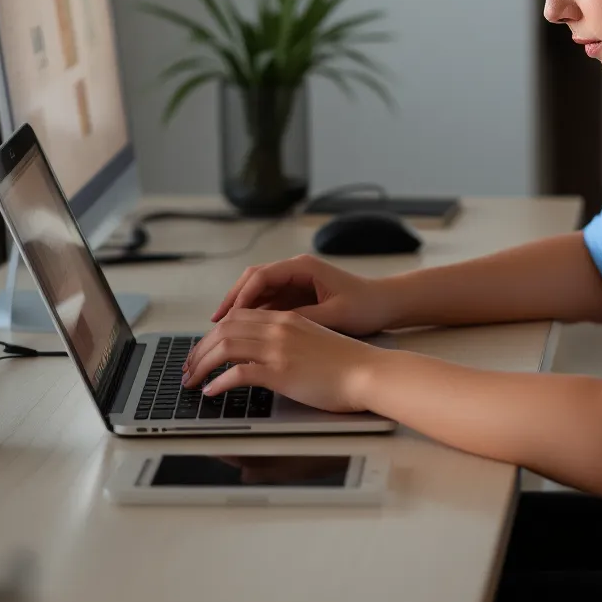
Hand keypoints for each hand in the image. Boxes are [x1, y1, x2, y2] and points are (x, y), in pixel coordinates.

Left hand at [182, 308, 381, 413]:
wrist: (369, 372)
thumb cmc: (348, 363)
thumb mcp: (315, 341)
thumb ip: (290, 342)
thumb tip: (267, 357)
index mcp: (288, 318)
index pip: (239, 316)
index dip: (214, 332)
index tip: (204, 349)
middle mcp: (279, 327)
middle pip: (225, 329)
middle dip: (199, 348)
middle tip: (188, 367)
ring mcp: (279, 348)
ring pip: (224, 347)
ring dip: (201, 364)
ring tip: (191, 381)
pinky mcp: (281, 371)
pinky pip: (238, 373)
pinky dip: (219, 382)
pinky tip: (212, 391)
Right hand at [210, 254, 392, 335]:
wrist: (388, 304)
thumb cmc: (366, 306)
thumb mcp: (333, 315)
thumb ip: (300, 318)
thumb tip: (269, 328)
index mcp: (303, 268)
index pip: (260, 277)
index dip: (240, 297)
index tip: (226, 317)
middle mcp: (297, 270)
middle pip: (253, 281)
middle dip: (232, 301)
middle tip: (213, 323)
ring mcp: (297, 282)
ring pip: (259, 292)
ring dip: (241, 309)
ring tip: (222, 331)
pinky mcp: (300, 295)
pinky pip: (270, 302)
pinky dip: (255, 315)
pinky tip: (245, 333)